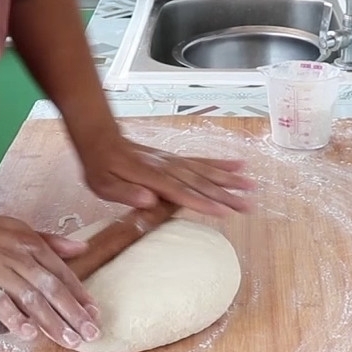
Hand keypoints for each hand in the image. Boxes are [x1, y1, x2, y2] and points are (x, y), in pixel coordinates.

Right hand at [0, 213, 100, 347]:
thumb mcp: (19, 230)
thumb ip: (50, 242)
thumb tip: (83, 248)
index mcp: (30, 245)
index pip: (62, 273)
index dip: (80, 295)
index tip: (95, 314)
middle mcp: (18, 257)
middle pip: (51, 288)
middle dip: (73, 313)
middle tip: (90, 334)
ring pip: (30, 297)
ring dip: (52, 321)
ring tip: (68, 340)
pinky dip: (14, 317)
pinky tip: (29, 333)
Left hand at [78, 135, 255, 215]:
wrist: (100, 140)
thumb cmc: (100, 167)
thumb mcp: (103, 185)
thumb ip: (126, 193)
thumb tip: (148, 200)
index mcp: (151, 176)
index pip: (181, 192)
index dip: (202, 202)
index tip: (224, 212)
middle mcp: (167, 167)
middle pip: (200, 182)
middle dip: (226, 195)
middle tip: (248, 206)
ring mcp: (173, 161)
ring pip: (205, 170)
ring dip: (229, 179)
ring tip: (251, 186)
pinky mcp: (175, 158)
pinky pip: (201, 160)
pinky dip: (220, 163)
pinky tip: (237, 165)